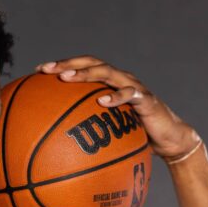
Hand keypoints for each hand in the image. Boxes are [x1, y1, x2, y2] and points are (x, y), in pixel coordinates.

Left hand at [36, 56, 200, 159]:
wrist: (169, 139)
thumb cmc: (135, 135)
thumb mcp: (108, 130)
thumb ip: (88, 128)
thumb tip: (56, 144)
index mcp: (109, 83)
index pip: (83, 67)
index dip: (62, 65)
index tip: (38, 70)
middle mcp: (120, 79)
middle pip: (92, 63)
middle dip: (69, 64)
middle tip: (48, 70)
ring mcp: (133, 87)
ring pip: (108, 73)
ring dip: (86, 74)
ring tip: (67, 78)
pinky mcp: (146, 100)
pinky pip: (130, 95)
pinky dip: (116, 96)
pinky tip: (102, 101)